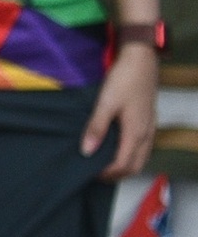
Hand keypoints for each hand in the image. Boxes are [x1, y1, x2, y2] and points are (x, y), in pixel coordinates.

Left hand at [88, 42, 157, 180]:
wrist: (141, 62)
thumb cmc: (124, 80)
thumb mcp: (105, 103)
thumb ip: (96, 128)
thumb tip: (87, 151)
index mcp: (135, 132)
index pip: (124, 164)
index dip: (108, 173)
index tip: (90, 174)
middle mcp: (146, 134)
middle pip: (135, 165)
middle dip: (117, 174)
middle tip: (96, 174)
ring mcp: (149, 128)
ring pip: (140, 157)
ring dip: (125, 165)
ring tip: (104, 164)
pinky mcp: (148, 122)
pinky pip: (142, 147)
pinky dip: (130, 154)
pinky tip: (115, 148)